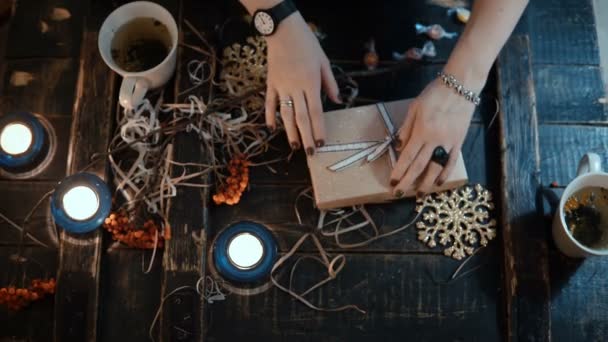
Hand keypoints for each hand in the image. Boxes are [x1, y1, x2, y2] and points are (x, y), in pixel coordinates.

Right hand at [264, 12, 340, 154]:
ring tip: (294, 145)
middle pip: (301, 117)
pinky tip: (272, 128)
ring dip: (289, 131)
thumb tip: (337, 102)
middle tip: (309, 153)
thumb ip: (330, 84)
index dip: (319, 129)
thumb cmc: (307, 44)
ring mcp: (281, 87)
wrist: (283, 30)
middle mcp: (295, 88)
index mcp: (310, 83)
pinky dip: (270, 116)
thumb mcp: (324, 62)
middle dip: (306, 136)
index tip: (321, 143)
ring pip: (285, 114)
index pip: (316, 112)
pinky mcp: (270, 83)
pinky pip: (269, 103)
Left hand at [389, 77, 477, 196]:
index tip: (392, 182)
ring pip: (436, 168)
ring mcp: (449, 143)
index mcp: (422, 131)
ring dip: (427, 183)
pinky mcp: (459, 142)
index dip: (400, 171)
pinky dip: (445, 174)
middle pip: (420, 166)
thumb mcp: (414, 108)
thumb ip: (406, 128)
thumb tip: (400, 148)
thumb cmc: (434, 94)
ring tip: (419, 194)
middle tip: (399, 194)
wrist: (461, 86)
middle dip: (408, 182)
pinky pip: (451, 162)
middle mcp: (436, 140)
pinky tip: (439, 182)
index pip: (408, 156)